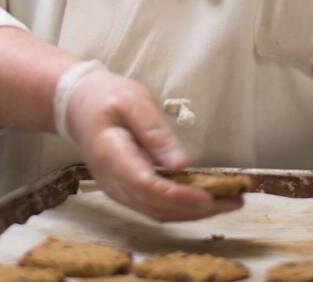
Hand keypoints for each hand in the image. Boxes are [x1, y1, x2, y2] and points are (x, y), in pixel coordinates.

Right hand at [61, 66, 242, 222]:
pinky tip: (205, 200)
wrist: (78, 106)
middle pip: (156, 208)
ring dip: (193, 213)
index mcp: (112, 156)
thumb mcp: (132, 101)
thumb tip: (181, 164)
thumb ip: (154, 132)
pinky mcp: (125, 192)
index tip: (210, 195)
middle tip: (234, 201)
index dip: (180, 196)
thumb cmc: (106, 98)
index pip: (147, 187)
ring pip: (157, 213)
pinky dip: (182, 209)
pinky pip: (154, 209)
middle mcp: (113, 182)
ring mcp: (117, 191)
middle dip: (197, 209)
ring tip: (228, 202)